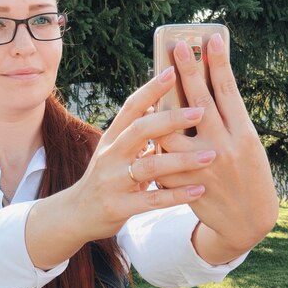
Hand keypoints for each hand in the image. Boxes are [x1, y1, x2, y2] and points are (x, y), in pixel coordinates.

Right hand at [70, 68, 216, 241]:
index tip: (172, 72)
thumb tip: (156, 104)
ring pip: (149, 166)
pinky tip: (199, 189)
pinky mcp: (119, 206)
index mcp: (111, 139)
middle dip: (171, 119)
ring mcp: (113, 182)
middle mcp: (110, 156)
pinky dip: (176, 195)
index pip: (130, 108)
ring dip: (182, 160)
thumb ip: (134, 134)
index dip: (150, 89)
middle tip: (200, 112)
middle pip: (139, 130)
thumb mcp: (114, 152)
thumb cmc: (104, 179)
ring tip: (210, 155)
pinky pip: (152, 200)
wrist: (77, 215)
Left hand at [154, 34, 278, 261]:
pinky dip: (155, 147)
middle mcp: (226, 148)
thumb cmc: (247, 174)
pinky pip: (163, 161)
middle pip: (200, 103)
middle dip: (188, 72)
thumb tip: (202, 88)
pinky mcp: (185, 185)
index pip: (228, 91)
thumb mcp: (246, 144)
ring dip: (160, 113)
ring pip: (171, 133)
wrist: (247, 220)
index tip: (208, 38)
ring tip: (156, 93)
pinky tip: (150, 136)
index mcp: (244, 135)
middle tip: (177, 46)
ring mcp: (203, 168)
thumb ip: (226, 120)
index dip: (218, 63)